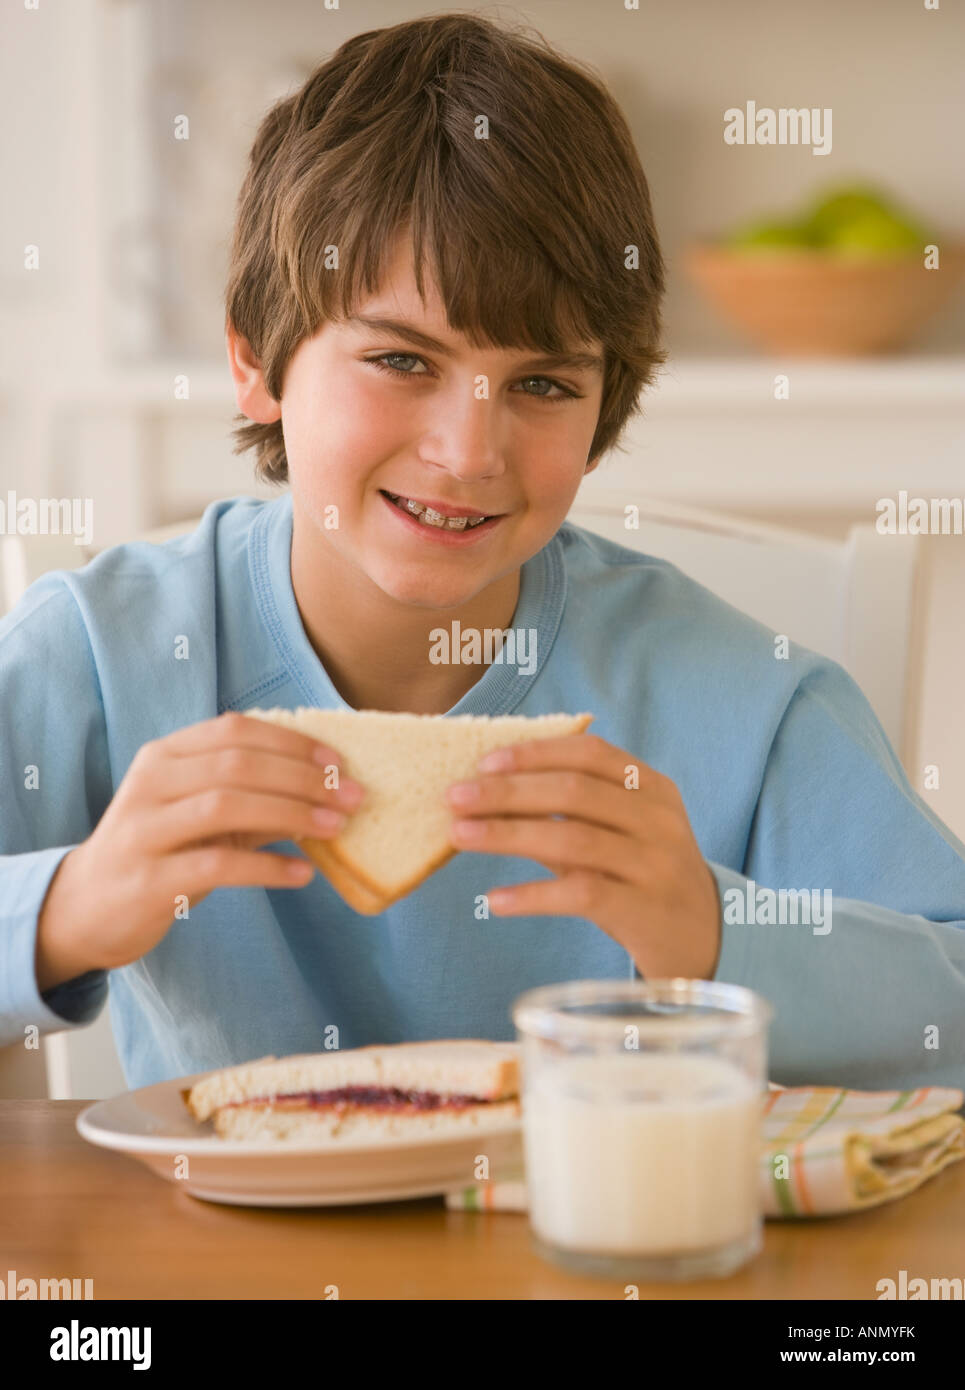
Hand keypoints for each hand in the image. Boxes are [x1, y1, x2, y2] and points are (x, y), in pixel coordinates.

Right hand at [35, 712, 365, 990]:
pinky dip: (268, 867)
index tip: (339, 762)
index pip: (234, 730)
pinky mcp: (149, 880)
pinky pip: (217, 866)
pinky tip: (303, 873)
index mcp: (164, 756)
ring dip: (292, 814)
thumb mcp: (201, 816)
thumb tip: (327, 789)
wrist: (85, 908)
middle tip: (353, 797)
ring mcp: (145, 831)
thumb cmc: (159, 853)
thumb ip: (253, 797)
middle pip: (237, 764)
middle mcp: (150, 784)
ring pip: (226, 806)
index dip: (291, 742)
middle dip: (304, 778)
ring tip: (336, 828)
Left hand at [445, 733, 721, 979]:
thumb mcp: (618, 834)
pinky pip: (580, 895)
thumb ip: (568, 812)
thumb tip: (487, 793)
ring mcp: (654, 865)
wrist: (706, 940)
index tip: (485, 761)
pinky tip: (494, 899)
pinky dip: (532, 895)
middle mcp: (658, 820)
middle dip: (506, 791)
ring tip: (459, 835)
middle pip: (573, 791)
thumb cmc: (644, 878)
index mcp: (652, 787)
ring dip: (507, 834)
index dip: (535, 753)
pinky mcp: (644, 910)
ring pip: (572, 838)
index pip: (590, 752)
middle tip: (454, 796)